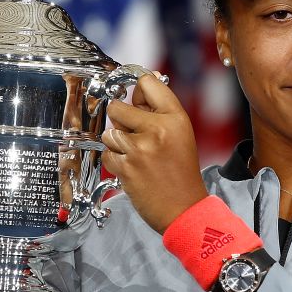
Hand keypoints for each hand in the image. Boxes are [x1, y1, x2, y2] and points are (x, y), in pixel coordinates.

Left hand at [101, 73, 207, 233]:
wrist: (184, 208)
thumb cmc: (182, 172)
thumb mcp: (181, 133)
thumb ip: (161, 109)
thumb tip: (142, 84)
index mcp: (175, 118)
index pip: (147, 83)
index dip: (136, 88)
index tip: (132, 93)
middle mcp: (157, 129)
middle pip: (118, 106)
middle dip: (121, 119)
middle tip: (134, 133)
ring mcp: (140, 148)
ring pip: (110, 132)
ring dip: (117, 143)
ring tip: (135, 154)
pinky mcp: (126, 167)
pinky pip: (107, 153)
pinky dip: (115, 160)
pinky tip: (131, 167)